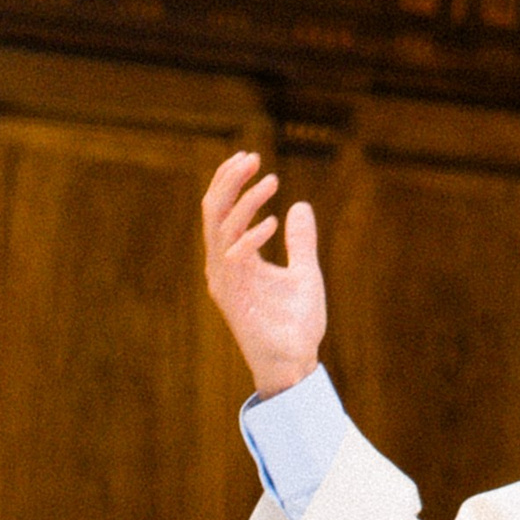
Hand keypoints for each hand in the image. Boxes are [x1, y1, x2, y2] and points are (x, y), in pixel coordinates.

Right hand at [201, 150, 325, 397]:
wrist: (295, 363)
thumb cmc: (296, 324)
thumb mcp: (305, 272)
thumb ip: (300, 241)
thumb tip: (300, 205)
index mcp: (236, 258)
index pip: (223, 211)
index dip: (230, 182)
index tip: (249, 157)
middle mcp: (224, 265)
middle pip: (214, 212)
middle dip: (229, 181)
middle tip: (252, 157)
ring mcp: (225, 280)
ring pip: (221, 227)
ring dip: (245, 201)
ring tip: (272, 181)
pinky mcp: (232, 296)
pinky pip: (232, 257)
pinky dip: (250, 236)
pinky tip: (273, 222)